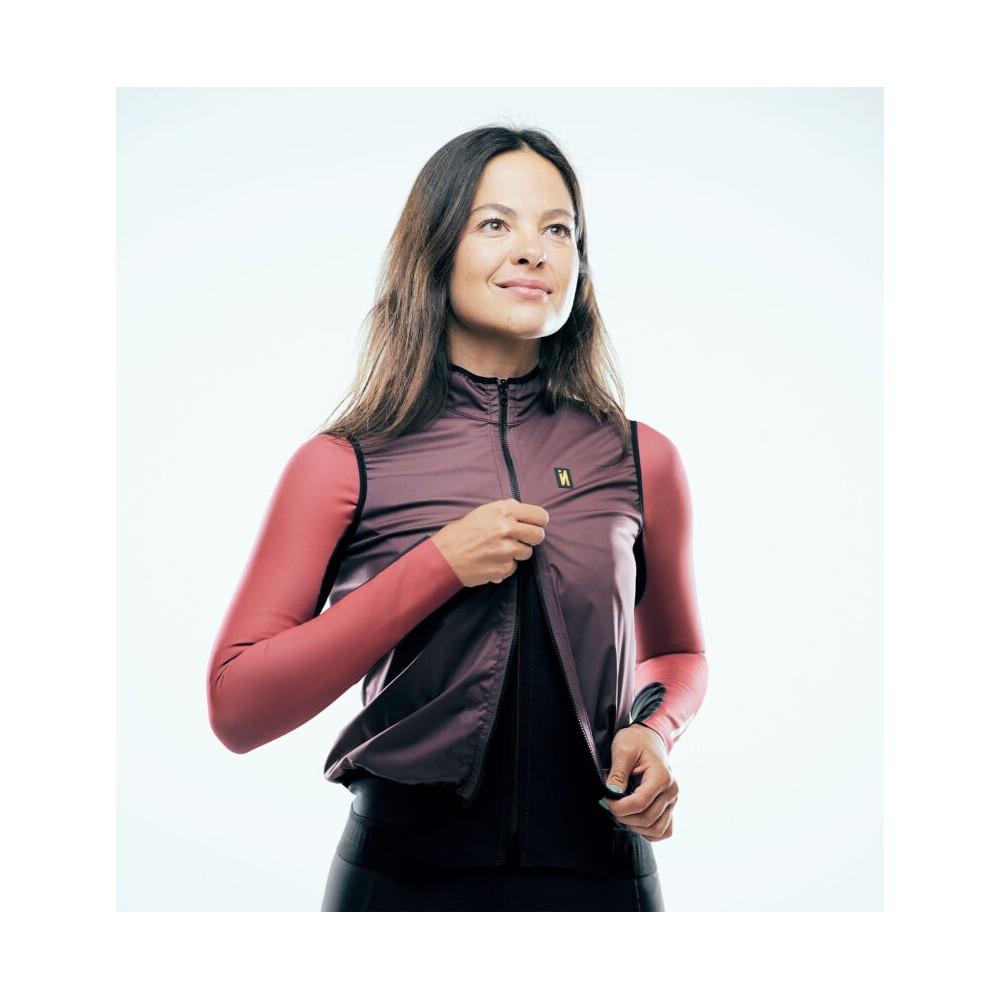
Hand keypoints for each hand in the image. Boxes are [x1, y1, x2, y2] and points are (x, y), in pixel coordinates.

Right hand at [431, 498, 548, 586]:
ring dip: (516, 553)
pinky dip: (505, 566)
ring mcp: (507, 550)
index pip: (539, 515)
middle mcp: (507, 528)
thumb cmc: (459, 534)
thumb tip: (524, 514)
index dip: (539, 521)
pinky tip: (491, 562)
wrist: (444, 557)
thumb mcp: (482, 513)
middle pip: (538, 535)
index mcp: (503, 511)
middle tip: (520, 540)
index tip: (535, 525)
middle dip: (531, 538)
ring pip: (527, 553)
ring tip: (498, 551)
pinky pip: (513, 567)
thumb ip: (505, 512)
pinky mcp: (504, 568)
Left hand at [600, 724, 677, 841]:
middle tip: (609, 805)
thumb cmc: (636, 742)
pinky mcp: (670, 807)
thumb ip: (618, 774)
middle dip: (624, 817)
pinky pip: (664, 830)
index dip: (619, 807)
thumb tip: (612, 795)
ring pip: (657, 829)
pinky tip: (634, 819)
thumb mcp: (623, 751)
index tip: (605, 801)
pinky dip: (648, 831)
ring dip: (636, 826)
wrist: (649, 738)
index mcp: (662, 776)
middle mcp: (672, 791)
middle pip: (647, 819)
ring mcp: (673, 801)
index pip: (640, 803)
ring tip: (622, 812)